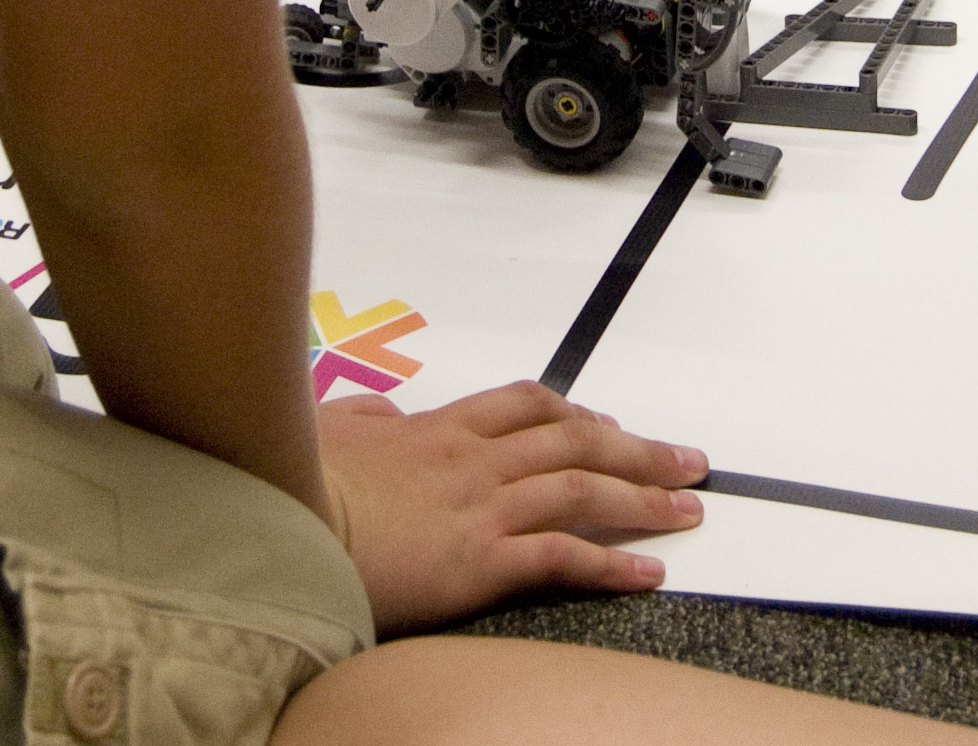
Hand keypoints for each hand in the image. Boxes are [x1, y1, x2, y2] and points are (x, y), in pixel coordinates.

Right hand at [317, 381, 707, 632]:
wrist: (290, 523)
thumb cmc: (304, 481)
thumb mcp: (332, 430)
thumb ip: (366, 421)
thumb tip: (380, 416)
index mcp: (442, 429)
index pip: (528, 405)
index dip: (578, 413)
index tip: (610, 426)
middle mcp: (474, 459)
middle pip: (575, 441)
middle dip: (638, 450)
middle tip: (686, 459)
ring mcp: (483, 507)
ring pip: (582, 489)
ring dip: (643, 498)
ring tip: (687, 508)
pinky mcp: (481, 560)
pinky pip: (562, 556)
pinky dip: (611, 563)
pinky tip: (647, 572)